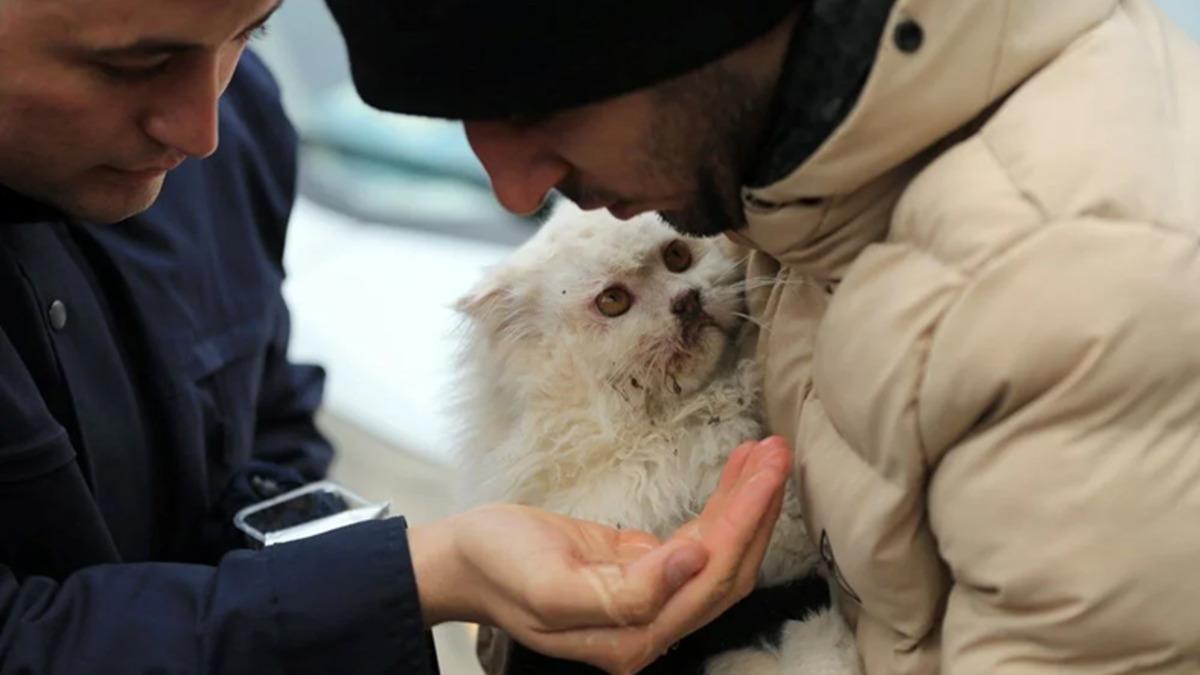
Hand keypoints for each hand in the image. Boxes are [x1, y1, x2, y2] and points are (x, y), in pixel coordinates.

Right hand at [408, 436, 791, 673]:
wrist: (462, 560)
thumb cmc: (498, 568)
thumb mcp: (550, 586)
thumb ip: (624, 594)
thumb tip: (692, 563)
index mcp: (632, 639)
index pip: (711, 579)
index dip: (744, 524)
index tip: (764, 472)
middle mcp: (650, 627)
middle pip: (726, 568)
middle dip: (757, 509)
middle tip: (779, 451)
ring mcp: (649, 600)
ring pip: (718, 553)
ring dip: (747, 502)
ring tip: (768, 452)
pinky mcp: (642, 570)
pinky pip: (697, 541)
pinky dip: (722, 506)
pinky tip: (737, 473)